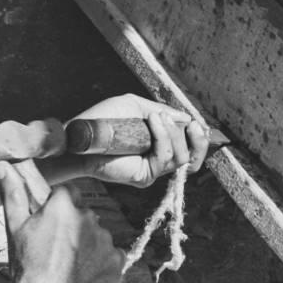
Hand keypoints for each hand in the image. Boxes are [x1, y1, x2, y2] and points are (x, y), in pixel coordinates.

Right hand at [0, 159, 123, 282]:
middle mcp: (89, 218)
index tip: (49, 226)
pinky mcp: (117, 262)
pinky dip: (102, 263)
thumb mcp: (14, 227)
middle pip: (84, 214)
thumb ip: (13, 193)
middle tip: (55, 250)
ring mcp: (106, 241)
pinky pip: (113, 256)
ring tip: (68, 267)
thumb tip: (2, 166)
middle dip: (73, 227)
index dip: (57, 208)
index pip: (67, 193)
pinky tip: (84, 275)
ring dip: (88, 245)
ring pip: (98, 236)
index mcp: (64, 205)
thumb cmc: (25, 266)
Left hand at [71, 94, 209, 187]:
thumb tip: (187, 117)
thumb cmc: (104, 119)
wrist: (83, 134)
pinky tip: (153, 122)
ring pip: (181, 157)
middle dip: (196, 138)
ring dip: (174, 133)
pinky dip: (162, 138)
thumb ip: (161, 110)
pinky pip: (164, 159)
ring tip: (158, 117)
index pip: (190, 146)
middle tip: (191, 125)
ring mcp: (152, 168)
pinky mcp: (144, 176)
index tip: (198, 124)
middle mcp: (158, 157)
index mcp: (159, 142)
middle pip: (192, 155)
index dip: (199, 138)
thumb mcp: (135, 106)